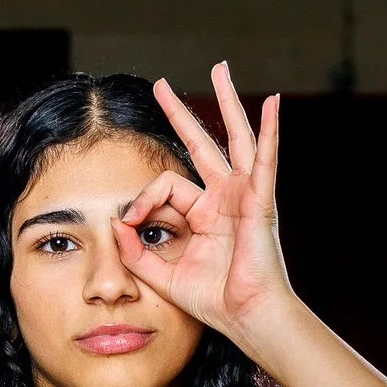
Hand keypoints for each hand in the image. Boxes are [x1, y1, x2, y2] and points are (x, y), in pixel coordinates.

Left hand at [113, 63, 296, 348]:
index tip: (129, 222)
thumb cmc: (214, 302)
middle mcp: (224, 200)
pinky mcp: (259, 201)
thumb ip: (137, 252)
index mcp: (203, 216)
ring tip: (219, 69)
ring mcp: (243, 196)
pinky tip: (271, 103)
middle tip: (162, 86)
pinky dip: (269, 130)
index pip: (166, 187)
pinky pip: (265, 159)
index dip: (142, 200)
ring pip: (234, 138)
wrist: (245, 318)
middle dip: (181, 113)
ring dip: (226, 102)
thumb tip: (115, 224)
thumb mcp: (163, 276)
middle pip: (201, 144)